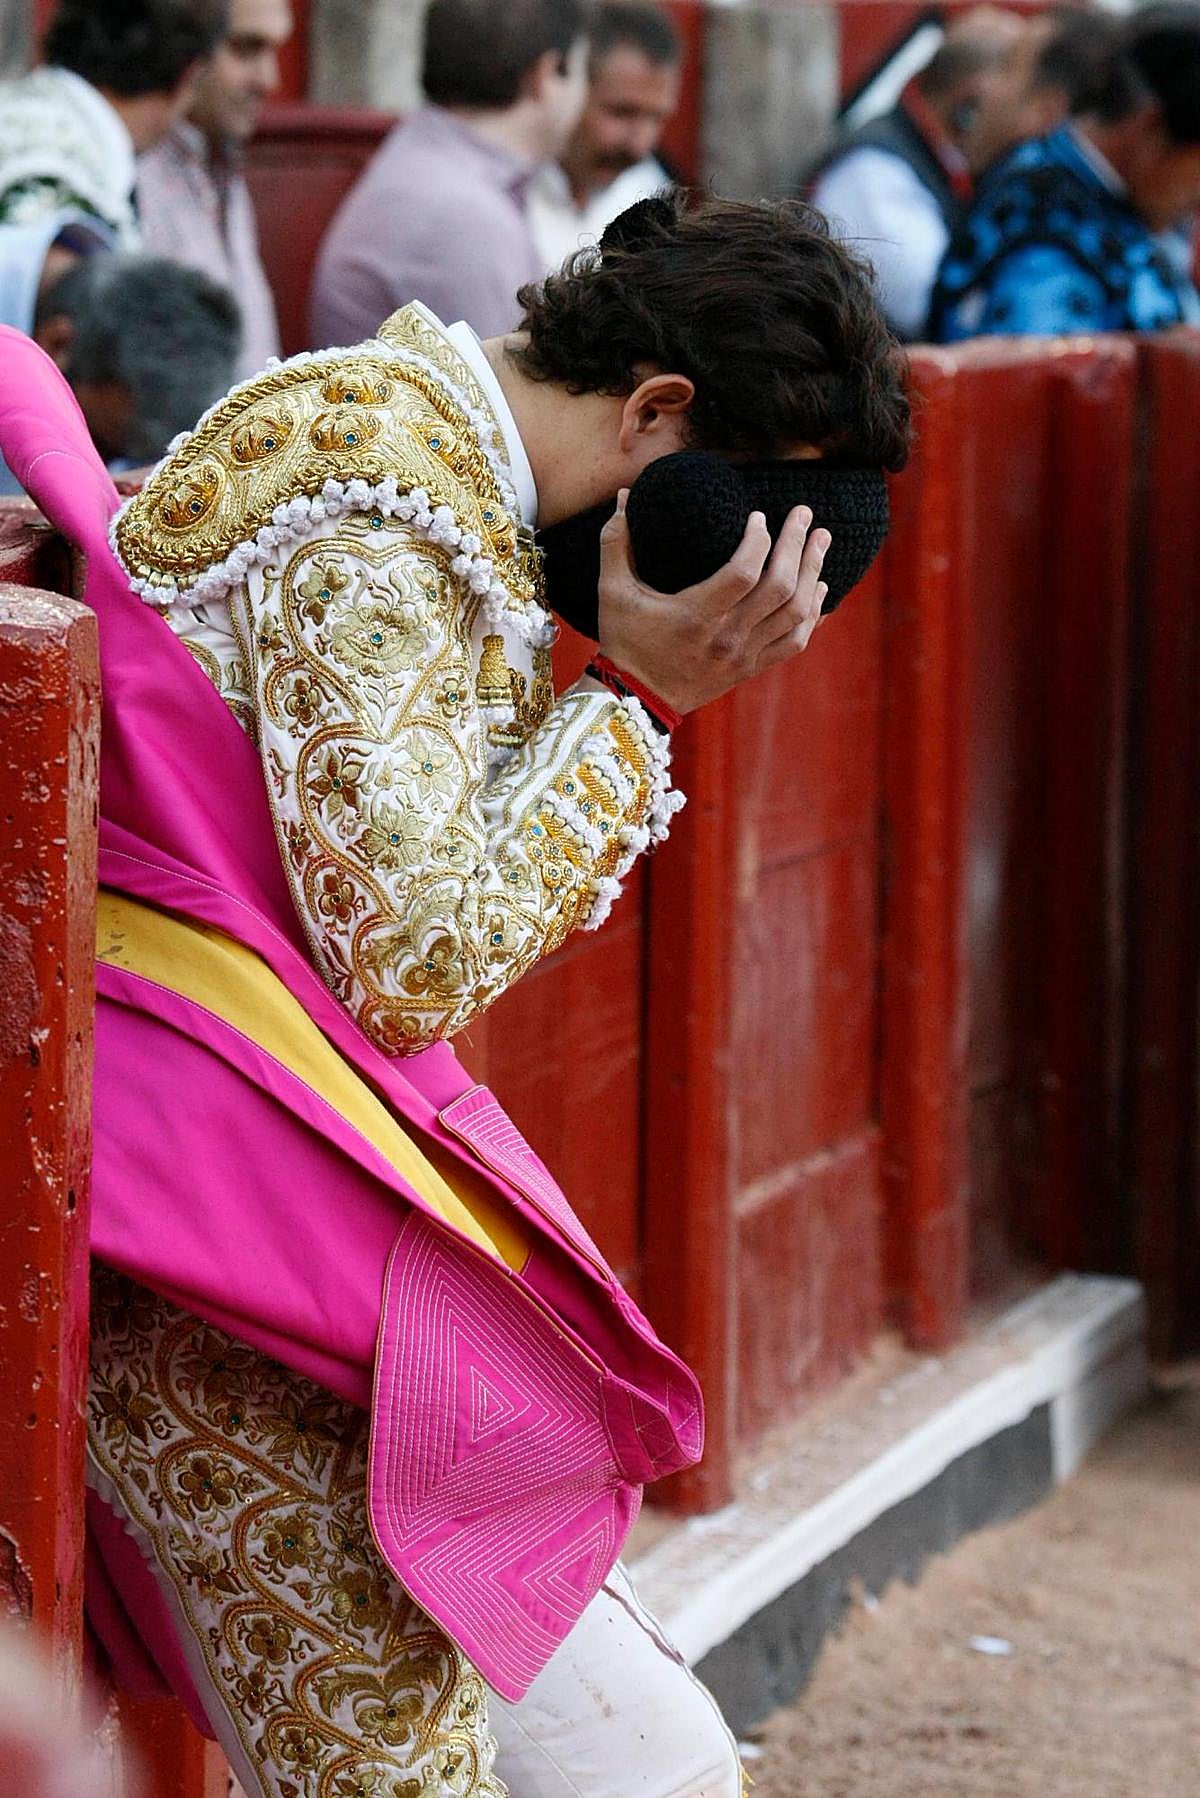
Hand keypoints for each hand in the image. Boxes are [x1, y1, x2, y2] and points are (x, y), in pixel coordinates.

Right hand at [596, 492, 829, 715]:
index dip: (759, 539)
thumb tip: (625, 495)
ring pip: (796, 613)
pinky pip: (795, 642)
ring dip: (813, 573)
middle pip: (780, 587)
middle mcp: (726, 637)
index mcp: (695, 616)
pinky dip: (813, 615)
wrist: (635, 700)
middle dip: (798, 545)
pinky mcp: (751, 668)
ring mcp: (743, 656)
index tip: (759, 517)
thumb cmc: (623, 642)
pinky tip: (820, 589)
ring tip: (821, 541)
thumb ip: (615, 541)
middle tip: (804, 514)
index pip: (744, 572)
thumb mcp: (611, 592)